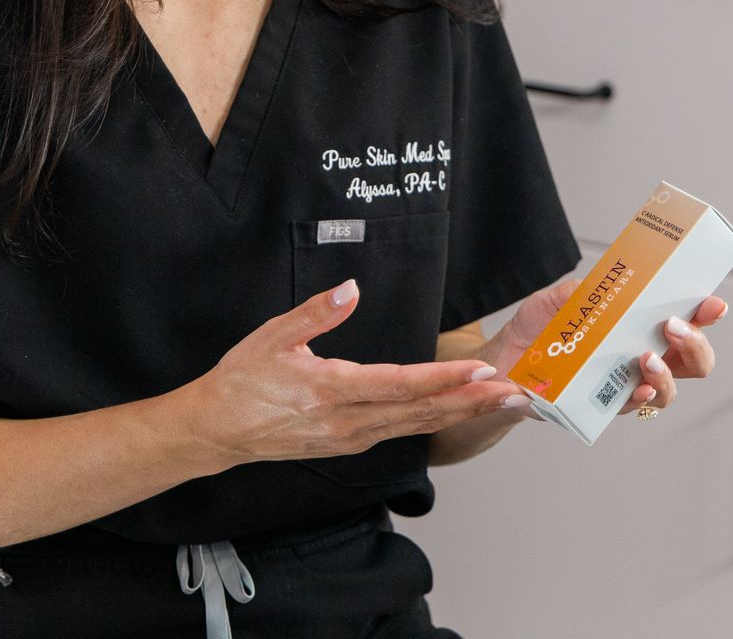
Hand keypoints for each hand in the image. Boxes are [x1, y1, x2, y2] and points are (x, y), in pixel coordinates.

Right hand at [186, 279, 518, 467]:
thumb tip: (351, 287)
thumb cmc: (242, 381)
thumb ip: (316, 313)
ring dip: (462, 413)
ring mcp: (350, 439)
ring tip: (499, 402)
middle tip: (516, 393)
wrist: (217, 430)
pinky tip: (454, 412)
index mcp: (331, 390)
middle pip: (422, 412)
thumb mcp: (272, 336)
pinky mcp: (348, 445)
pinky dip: (434, 421)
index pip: (400, 384)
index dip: (444, 379)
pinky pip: (400, 432)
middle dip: (472, 402)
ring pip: (417, 425)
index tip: (480, 371)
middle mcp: (348, 421)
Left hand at [477, 276, 728, 418]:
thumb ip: (580, 290)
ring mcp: (624, 385)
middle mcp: (640, 359)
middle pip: (694, 362)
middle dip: (696, 346)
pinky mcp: (602, 407)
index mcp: (638, 329)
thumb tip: (599, 285)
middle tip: (675, 328)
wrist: (501, 363)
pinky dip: (639, 398)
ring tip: (647, 358)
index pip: (685, 323)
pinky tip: (637, 387)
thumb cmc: (537, 329)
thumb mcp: (556, 299)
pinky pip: (631, 408)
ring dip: (666, 375)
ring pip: (669, 391)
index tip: (714, 304)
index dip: (706, 315)